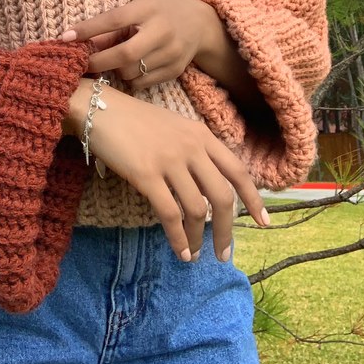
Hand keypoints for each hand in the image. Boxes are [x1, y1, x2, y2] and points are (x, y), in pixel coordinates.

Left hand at [59, 0, 223, 89]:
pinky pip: (140, 83)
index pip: (114, 19)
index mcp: (149, 9)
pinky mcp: (174, 71)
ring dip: (115, 70)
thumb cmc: (160, 13)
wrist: (200, 24)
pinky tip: (133, 68)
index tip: (66, 37)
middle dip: (98, 62)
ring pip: (130, 72)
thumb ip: (111, 27)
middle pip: (124, 55)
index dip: (89, 29)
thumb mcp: (138, 10)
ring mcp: (171, 53)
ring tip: (116, 60)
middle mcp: (162, 32)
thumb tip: (78, 42)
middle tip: (83, 64)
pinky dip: (130, 78)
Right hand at [67, 80, 269, 261]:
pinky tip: (179, 250)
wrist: (99, 108)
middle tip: (224, 253)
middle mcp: (191, 147)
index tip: (264, 223)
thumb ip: (193, 150)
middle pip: (222, 196)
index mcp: (201, 135)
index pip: (237, 170)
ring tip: (195, 255)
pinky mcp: (146, 175)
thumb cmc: (133, 119)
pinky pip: (170, 214)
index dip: (254, 199)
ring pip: (197, 209)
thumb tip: (205, 187)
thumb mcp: (173, 127)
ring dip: (199, 238)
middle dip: (226, 230)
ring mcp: (169, 161)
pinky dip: (178, 237)